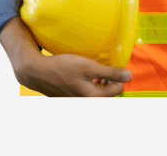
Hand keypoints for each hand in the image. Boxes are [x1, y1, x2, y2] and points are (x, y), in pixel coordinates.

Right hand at [15, 52, 132, 96]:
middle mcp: (84, 101)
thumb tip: (129, 76)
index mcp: (92, 97)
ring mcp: (75, 100)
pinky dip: (87, 83)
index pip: (116, 90)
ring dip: (98, 82)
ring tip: (96, 71)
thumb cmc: (63, 68)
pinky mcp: (68, 96)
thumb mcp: (89, 67)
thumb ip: (110, 72)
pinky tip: (82, 73)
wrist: (38, 72)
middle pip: (105, 93)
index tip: (114, 66)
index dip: (118, 77)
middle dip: (108, 80)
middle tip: (106, 68)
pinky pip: (84, 91)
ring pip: (94, 92)